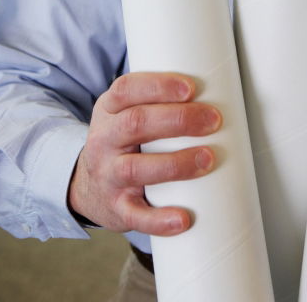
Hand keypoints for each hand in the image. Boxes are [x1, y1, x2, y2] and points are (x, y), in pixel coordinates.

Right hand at [68, 72, 220, 235]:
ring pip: (136, 168)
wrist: (88, 186)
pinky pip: (136, 216)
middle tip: (214, 120)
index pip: (126, 89)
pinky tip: (183, 219)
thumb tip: (219, 87)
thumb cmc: (124, 141)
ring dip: (176, 163)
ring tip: (208, 159)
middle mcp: (104, 140)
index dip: (158, 86)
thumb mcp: (127, 113)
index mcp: (109, 110)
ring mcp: (108, 175)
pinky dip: (159, 220)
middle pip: (136, 123)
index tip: (191, 88)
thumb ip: (158, 101)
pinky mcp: (116, 208)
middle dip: (178, 120)